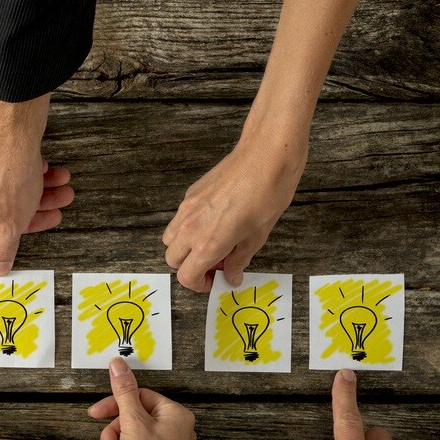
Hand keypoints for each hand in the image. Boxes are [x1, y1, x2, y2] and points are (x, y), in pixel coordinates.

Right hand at [0, 95, 72, 276]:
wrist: (12, 128)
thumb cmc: (8, 176)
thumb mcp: (11, 222)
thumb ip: (3, 247)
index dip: (27, 224)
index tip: (47, 217)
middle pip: (2, 206)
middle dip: (37, 203)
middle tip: (61, 197)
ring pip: (5, 185)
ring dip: (37, 185)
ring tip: (62, 181)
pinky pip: (1, 166)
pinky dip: (24, 169)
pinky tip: (45, 166)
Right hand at [162, 122, 306, 291]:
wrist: (266, 155)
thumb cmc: (268, 193)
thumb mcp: (258, 235)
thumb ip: (239, 259)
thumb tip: (232, 275)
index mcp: (208, 243)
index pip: (187, 276)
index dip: (199, 284)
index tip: (214, 280)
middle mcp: (191, 227)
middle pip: (172, 259)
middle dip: (189, 267)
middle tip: (213, 264)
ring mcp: (187, 209)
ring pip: (170, 239)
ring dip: (185, 248)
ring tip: (210, 243)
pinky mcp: (190, 194)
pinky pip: (180, 219)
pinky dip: (189, 228)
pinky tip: (214, 221)